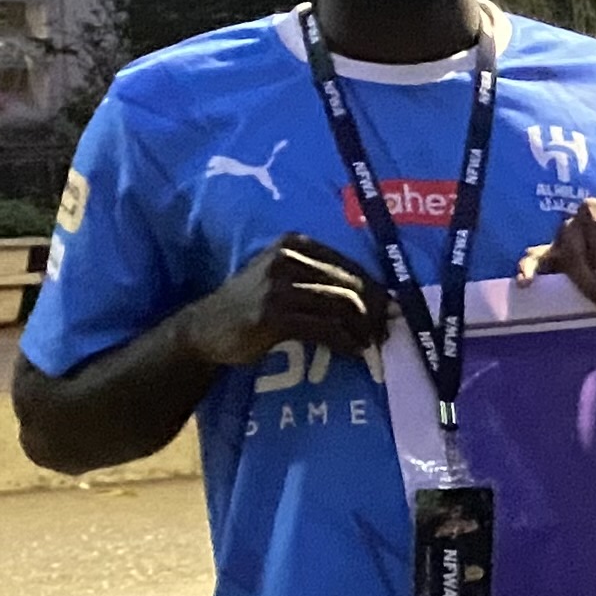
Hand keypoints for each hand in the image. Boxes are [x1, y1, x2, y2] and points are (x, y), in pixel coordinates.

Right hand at [178, 233, 389, 368]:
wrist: (203, 328)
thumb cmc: (252, 304)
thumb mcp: (283, 277)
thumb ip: (322, 279)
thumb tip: (381, 298)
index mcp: (294, 244)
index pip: (349, 264)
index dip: (376, 289)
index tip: (392, 310)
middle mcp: (286, 260)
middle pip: (350, 283)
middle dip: (376, 309)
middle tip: (387, 331)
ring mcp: (278, 287)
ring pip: (342, 305)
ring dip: (364, 328)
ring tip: (373, 343)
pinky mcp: (273, 316)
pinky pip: (325, 329)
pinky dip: (346, 342)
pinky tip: (354, 352)